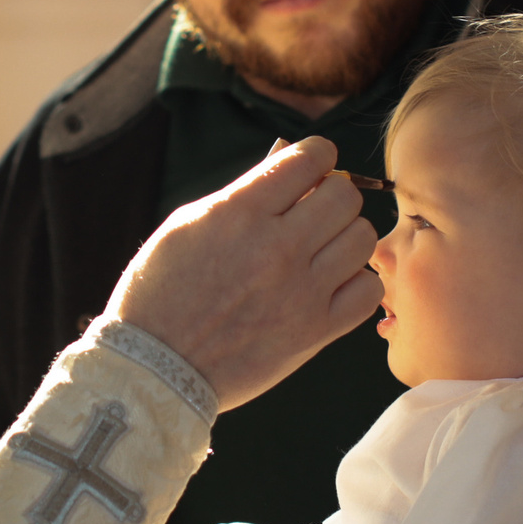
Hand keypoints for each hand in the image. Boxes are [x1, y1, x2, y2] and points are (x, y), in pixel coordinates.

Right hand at [103, 138, 381, 411]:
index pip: (310, 158)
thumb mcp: (188, 225)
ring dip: (346, 237)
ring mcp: (301, 292)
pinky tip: (329, 284)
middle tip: (314, 210)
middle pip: (345, 196)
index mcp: (240, 213)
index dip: (316, 156)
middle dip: (333, 194)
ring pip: (363, 239)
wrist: (153, 367)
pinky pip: (368, 291)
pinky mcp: (314, 332)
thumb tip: (286, 155)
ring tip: (322, 249)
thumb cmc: (161, 290)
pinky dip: (355, 283)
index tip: (309, 169)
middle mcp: (277, 248)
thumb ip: (242, 190)